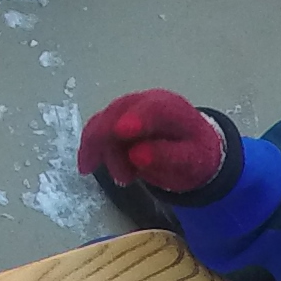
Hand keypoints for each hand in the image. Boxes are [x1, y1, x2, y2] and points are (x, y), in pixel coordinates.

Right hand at [77, 89, 228, 199]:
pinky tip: (87, 167)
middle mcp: (144, 101)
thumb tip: (137, 155)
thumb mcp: (193, 160)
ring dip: (104, 153)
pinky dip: (89, 148)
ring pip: (102, 123)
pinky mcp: (113, 118)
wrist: (191, 145)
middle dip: (113, 148)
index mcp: (170, 108)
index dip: (136, 118)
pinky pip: (95, 129)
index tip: (121, 132)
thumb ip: (169, 156)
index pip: (152, 109)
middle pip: (117, 115)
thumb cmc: (193, 152)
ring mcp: (126, 108)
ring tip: (125, 179)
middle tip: (125, 179)